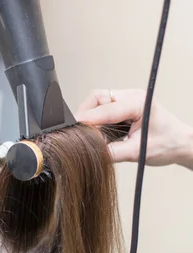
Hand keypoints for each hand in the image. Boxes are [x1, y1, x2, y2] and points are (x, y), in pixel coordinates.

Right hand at [76, 89, 192, 168]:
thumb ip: (112, 152)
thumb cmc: (167, 144)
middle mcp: (132, 97)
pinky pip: (101, 107)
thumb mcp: (137, 152)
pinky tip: (98, 132)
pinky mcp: (123, 106)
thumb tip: (91, 151)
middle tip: (81, 133)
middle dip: (85, 115)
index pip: (105, 109)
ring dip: (90, 117)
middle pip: (96, 98)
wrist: (179, 144)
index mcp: (139, 103)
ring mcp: (127, 100)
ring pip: (96, 101)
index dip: (88, 120)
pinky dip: (95, 119)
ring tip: (91, 134)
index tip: (75, 130)